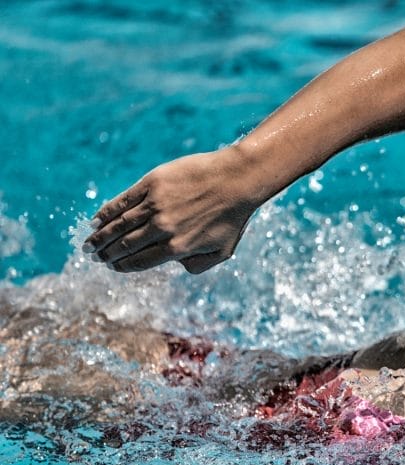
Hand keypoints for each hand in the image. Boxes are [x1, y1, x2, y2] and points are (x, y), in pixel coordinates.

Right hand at [83, 148, 259, 273]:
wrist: (238, 180)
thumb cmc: (234, 217)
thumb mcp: (223, 251)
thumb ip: (198, 265)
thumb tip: (176, 266)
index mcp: (177, 248)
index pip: (140, 261)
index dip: (122, 266)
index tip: (112, 267)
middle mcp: (162, 228)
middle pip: (125, 245)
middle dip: (106, 253)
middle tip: (94, 256)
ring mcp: (155, 205)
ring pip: (119, 224)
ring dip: (100, 236)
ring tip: (89, 243)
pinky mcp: (152, 184)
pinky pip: (123, 201)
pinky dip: (107, 212)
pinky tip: (96, 220)